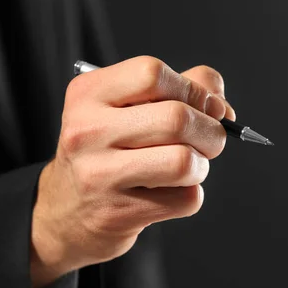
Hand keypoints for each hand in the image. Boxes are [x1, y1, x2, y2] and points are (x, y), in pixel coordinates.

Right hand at [30, 56, 235, 287]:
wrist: (66, 210)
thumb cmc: (108, 151)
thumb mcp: (126, 108)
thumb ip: (180, 89)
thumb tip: (221, 107)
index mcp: (88, 94)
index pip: (152, 73)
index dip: (193, 89)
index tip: (206, 106)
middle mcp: (87, 131)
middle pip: (176, 119)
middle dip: (211, 131)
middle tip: (211, 141)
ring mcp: (99, 175)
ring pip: (183, 162)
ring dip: (201, 166)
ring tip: (189, 168)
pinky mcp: (117, 214)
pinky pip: (184, 199)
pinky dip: (190, 195)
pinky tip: (169, 193)